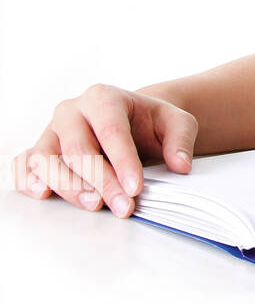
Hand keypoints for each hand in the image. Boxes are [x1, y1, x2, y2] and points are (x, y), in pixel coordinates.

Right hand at [13, 84, 197, 217]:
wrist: (133, 121)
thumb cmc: (151, 122)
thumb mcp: (177, 123)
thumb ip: (181, 140)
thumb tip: (180, 165)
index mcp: (103, 98)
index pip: (111, 131)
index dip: (123, 162)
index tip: (136, 189)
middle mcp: (71, 112)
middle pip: (78, 149)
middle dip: (101, 181)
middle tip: (122, 206)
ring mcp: (51, 131)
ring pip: (47, 160)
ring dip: (68, 186)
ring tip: (94, 204)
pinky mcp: (40, 150)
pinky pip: (25, 165)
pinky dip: (29, 180)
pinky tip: (44, 194)